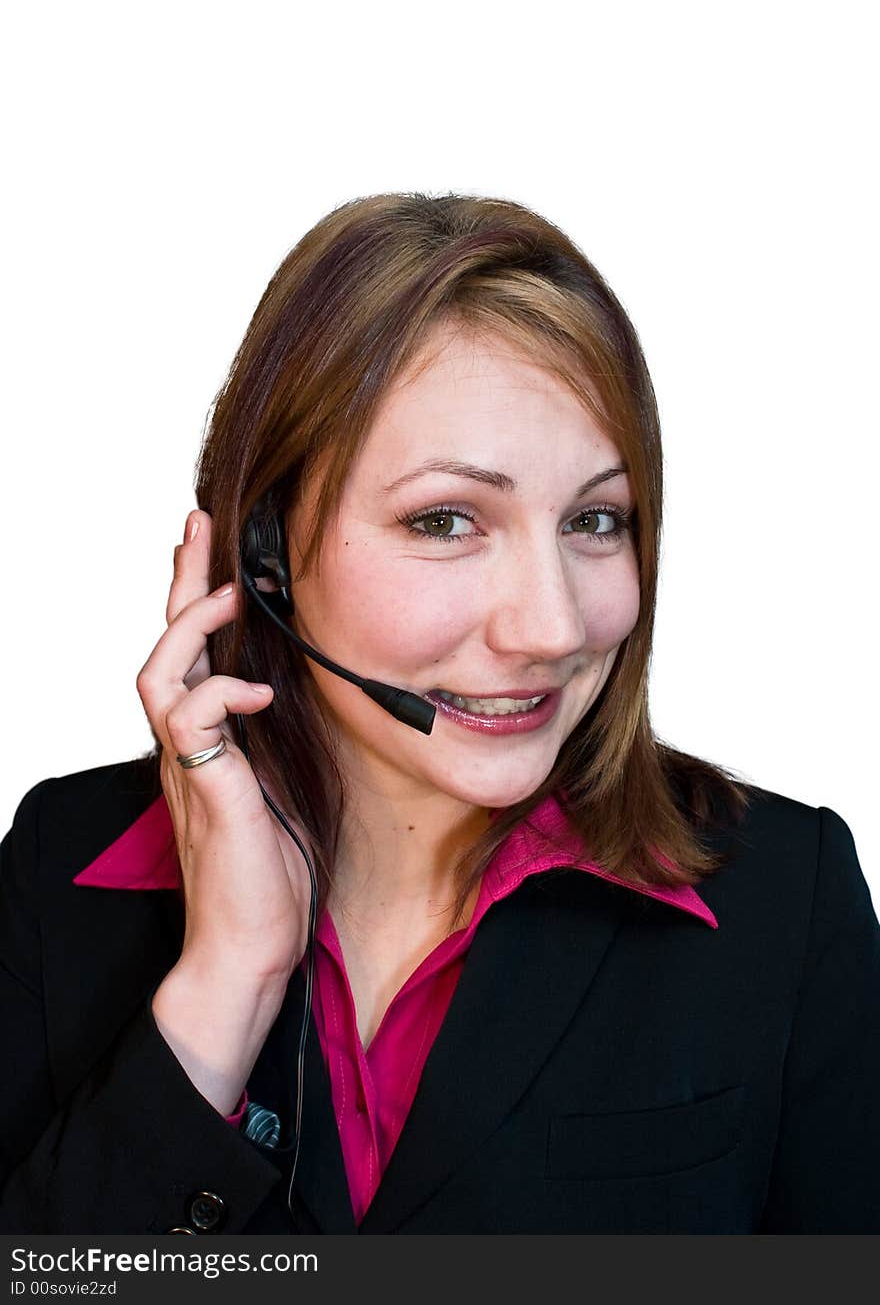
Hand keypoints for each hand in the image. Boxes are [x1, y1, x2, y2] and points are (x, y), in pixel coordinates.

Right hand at [136, 509, 312, 989]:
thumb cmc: (269, 875)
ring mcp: (192, 769)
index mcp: (209, 744)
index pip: (192, 657)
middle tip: (196, 528)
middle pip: (166, 648)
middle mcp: (189, 749)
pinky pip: (193, 721)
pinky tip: (255, 687)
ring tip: (225, 594)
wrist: (249, 947)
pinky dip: (221, 692)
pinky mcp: (208, 791)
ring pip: (159, 675)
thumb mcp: (284, 788)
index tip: (213, 552)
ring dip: (190, 627)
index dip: (196, 602)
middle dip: (181, 583)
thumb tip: (295, 693)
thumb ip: (277, 741)